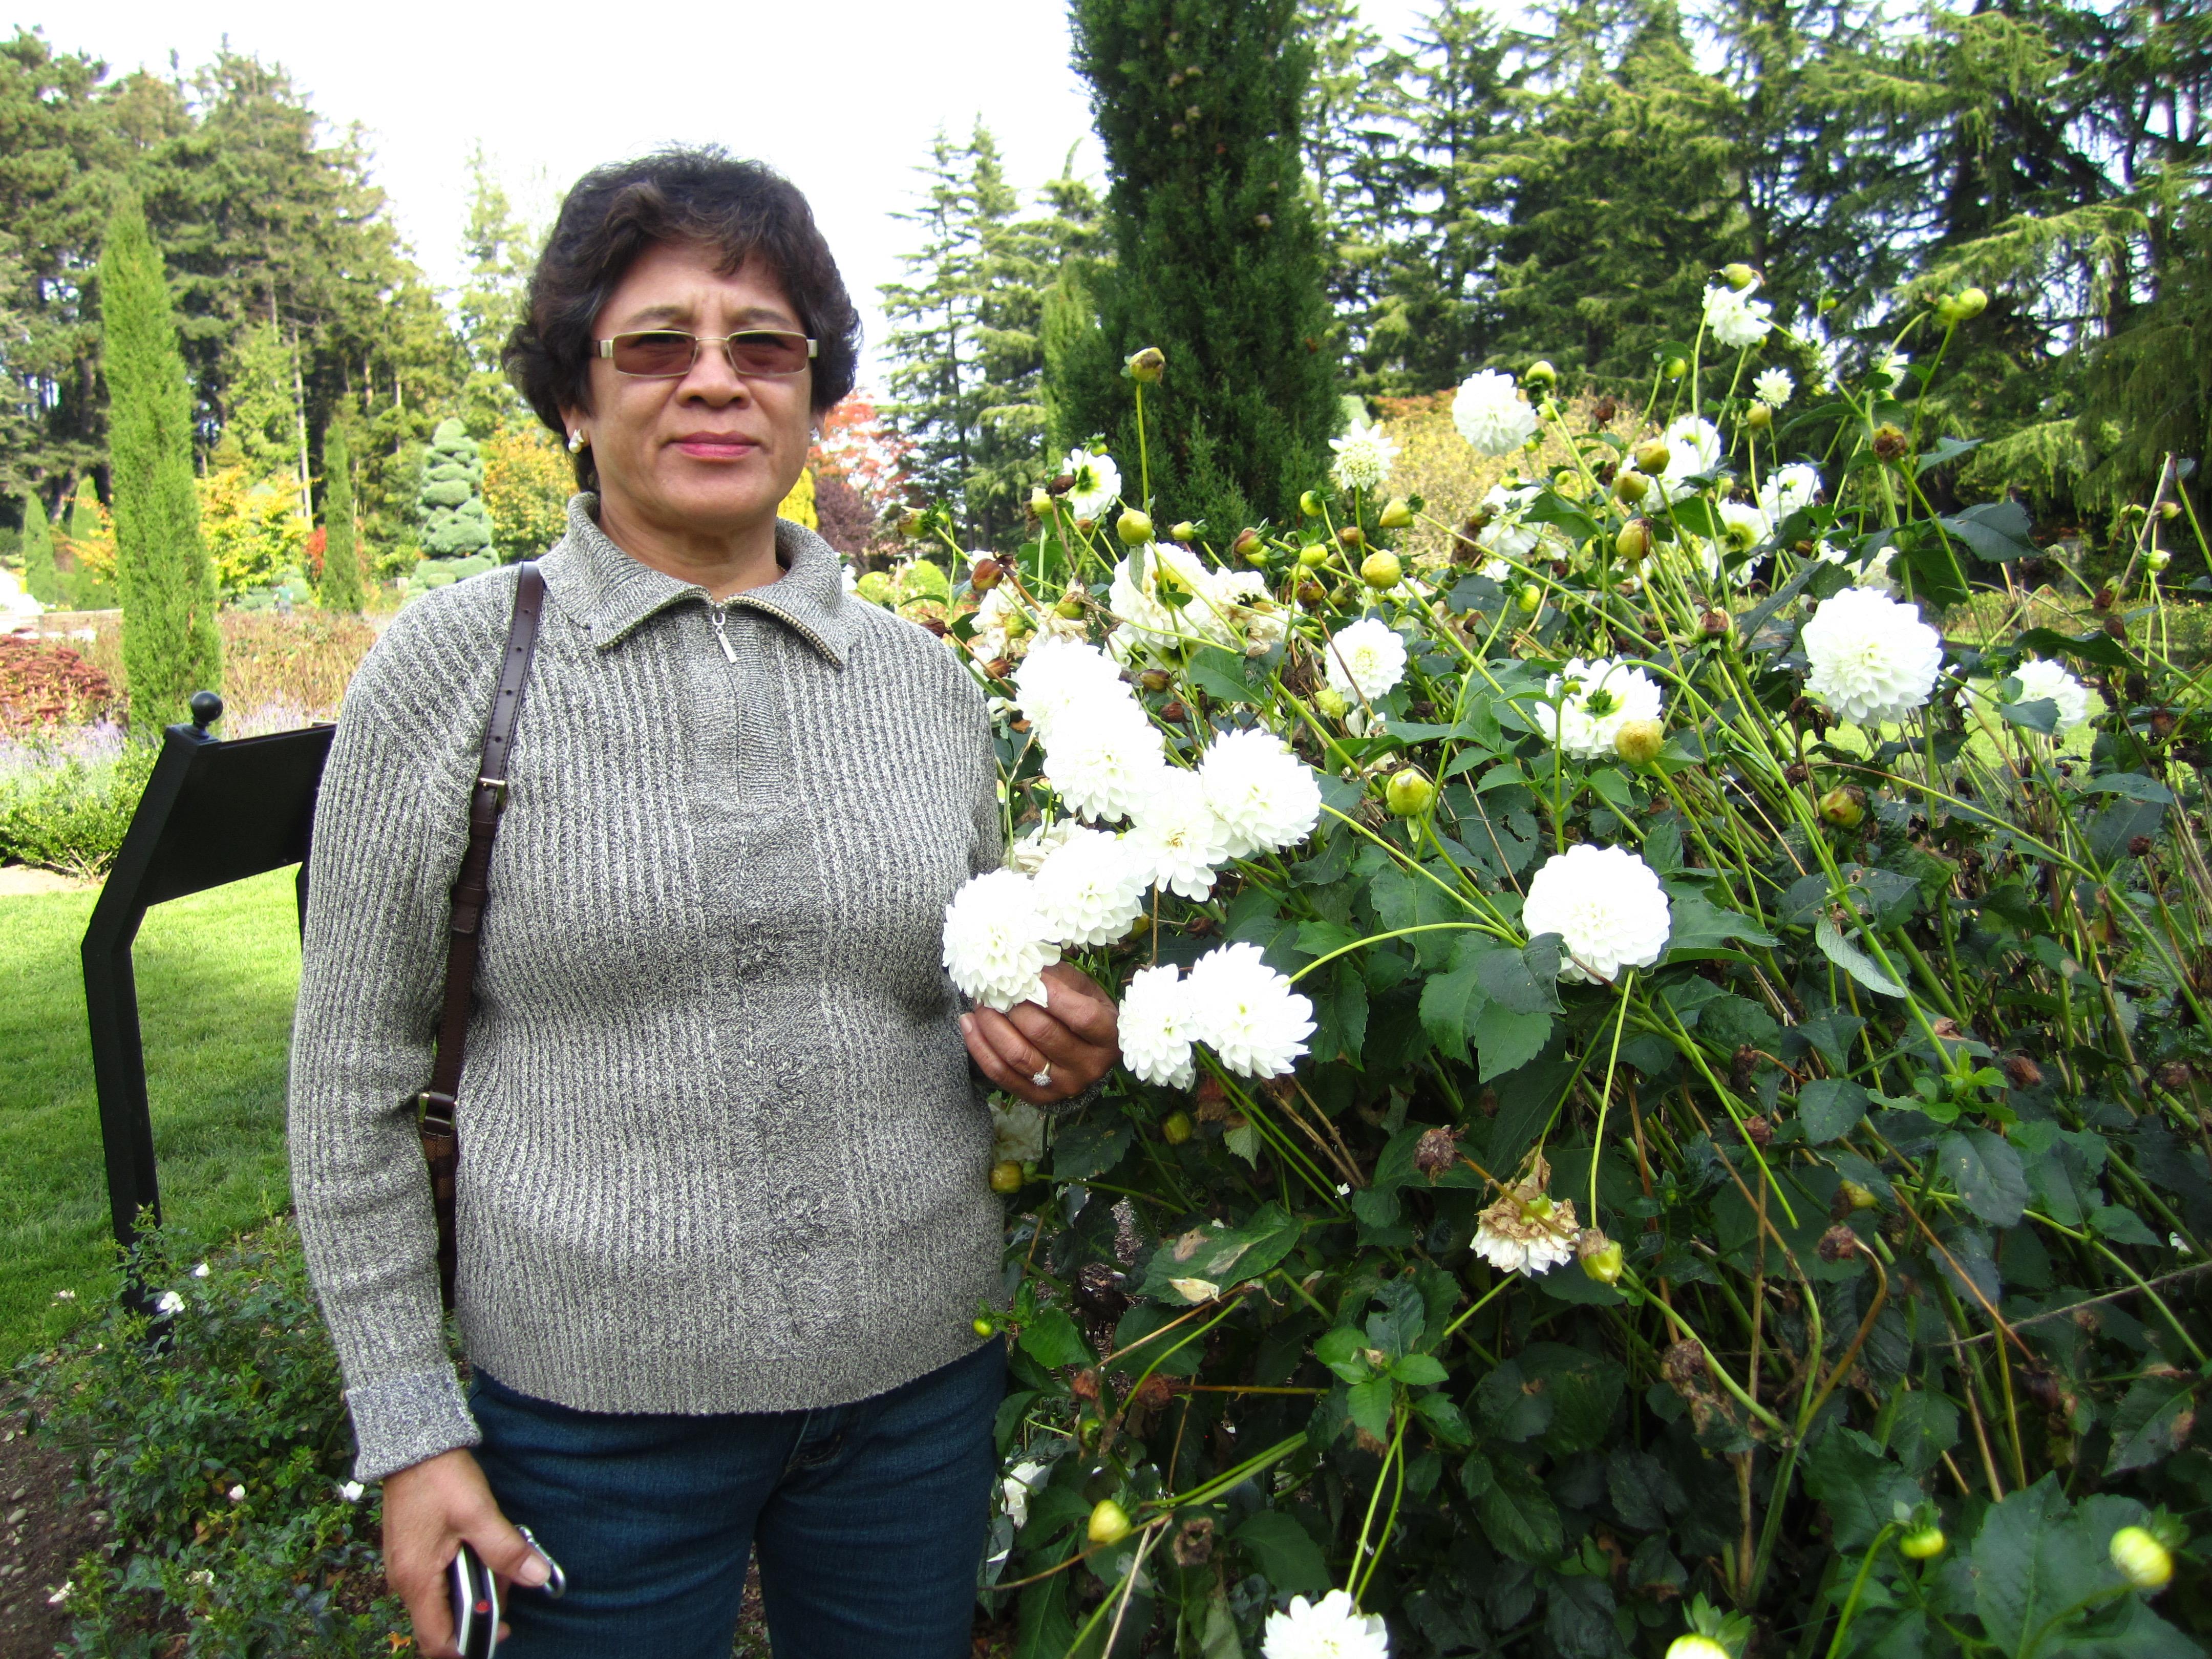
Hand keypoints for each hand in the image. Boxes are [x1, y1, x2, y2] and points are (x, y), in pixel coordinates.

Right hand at [382, 1447, 550, 1657]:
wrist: (412, 1444)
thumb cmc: (440, 1477)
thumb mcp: (479, 1513)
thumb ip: (507, 1549)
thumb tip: (538, 1577)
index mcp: (416, 1580)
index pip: (436, 1640)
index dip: (469, 1646)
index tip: (501, 1632)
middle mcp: (404, 1582)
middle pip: (440, 1623)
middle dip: (478, 1613)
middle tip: (507, 1586)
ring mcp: (404, 1568)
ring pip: (441, 1601)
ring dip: (472, 1591)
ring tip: (497, 1563)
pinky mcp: (410, 1554)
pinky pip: (436, 1581)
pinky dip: (461, 1575)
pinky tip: (480, 1552)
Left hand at [961, 961, 1120, 1106]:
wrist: (1087, 1057)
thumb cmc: (1084, 1013)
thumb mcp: (1084, 990)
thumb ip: (1059, 978)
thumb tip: (1022, 966)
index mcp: (1108, 1036)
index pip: (1081, 1016)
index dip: (1053, 993)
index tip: (1029, 975)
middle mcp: (1089, 1065)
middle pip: (1043, 1033)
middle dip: (1013, 1005)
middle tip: (996, 987)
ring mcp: (1063, 1085)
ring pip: (1018, 1055)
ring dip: (991, 1025)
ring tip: (980, 1004)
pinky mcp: (1038, 1098)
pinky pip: (1000, 1073)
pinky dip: (979, 1047)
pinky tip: (969, 1023)